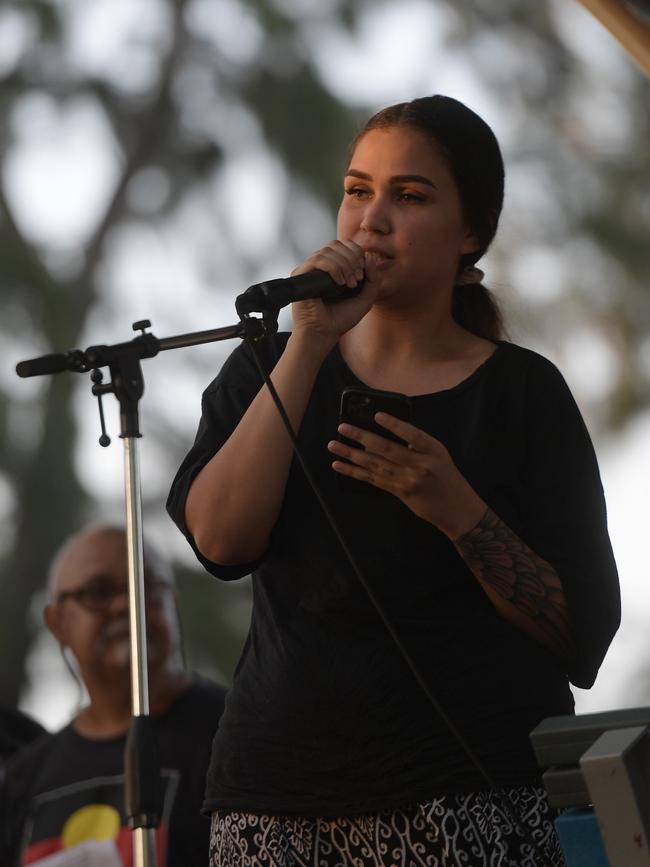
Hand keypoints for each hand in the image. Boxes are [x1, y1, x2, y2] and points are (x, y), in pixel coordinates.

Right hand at [290, 240, 378, 348]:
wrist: (323, 333)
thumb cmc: (340, 319)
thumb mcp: (366, 299)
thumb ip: (374, 279)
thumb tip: (369, 257)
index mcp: (335, 267)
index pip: (345, 246)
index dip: (357, 254)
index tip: (362, 274)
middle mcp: (321, 266)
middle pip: (337, 244)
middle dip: (352, 259)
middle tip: (357, 279)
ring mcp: (310, 269)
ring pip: (328, 250)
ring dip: (344, 265)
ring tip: (349, 284)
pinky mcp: (300, 274)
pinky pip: (317, 259)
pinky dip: (333, 268)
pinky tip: (339, 283)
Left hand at [328, 413, 486, 539]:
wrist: (457, 509)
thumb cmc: (447, 477)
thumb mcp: (439, 455)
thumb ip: (417, 444)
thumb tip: (385, 433)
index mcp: (433, 450)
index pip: (412, 434)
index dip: (394, 425)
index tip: (377, 415)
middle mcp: (420, 465)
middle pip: (386, 449)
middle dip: (361, 436)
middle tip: (342, 427)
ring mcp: (409, 480)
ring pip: (375, 465)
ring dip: (351, 454)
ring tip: (334, 446)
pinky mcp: (400, 492)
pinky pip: (373, 480)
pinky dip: (355, 472)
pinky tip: (340, 466)